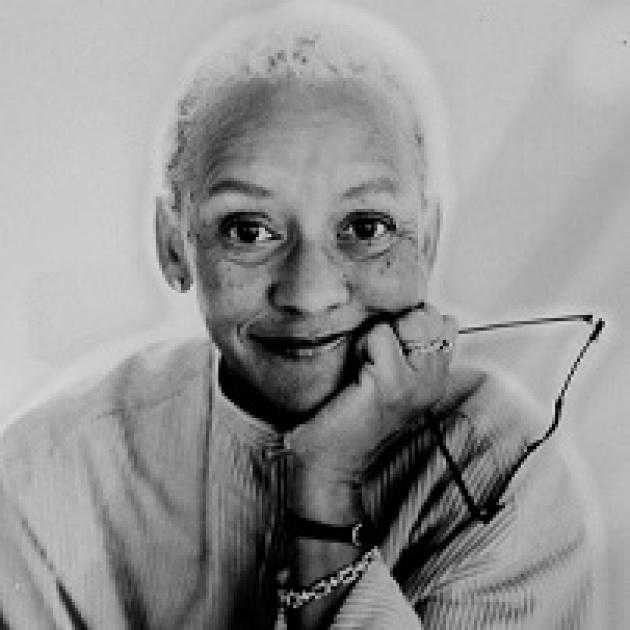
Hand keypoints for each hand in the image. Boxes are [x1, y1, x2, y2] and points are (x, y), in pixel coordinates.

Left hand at [287, 303, 456, 515]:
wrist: (331, 458)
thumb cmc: (352, 414)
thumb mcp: (392, 380)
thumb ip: (408, 351)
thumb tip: (410, 312)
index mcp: (436, 380)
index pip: (447, 325)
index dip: (414, 323)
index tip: (391, 348)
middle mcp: (433, 382)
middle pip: (432, 317)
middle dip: (400, 323)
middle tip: (377, 355)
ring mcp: (415, 384)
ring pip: (410, 321)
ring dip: (380, 334)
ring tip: (366, 362)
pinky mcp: (390, 383)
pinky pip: (380, 334)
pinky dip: (363, 344)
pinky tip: (356, 370)